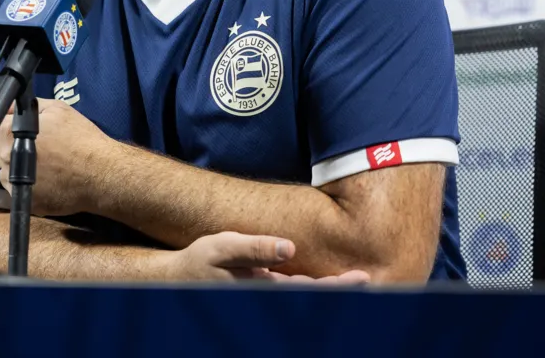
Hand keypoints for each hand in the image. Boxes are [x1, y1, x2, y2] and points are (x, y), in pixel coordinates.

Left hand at [0, 98, 118, 216]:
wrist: (100, 173)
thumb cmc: (80, 139)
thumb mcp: (58, 110)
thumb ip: (28, 107)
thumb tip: (10, 107)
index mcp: (11, 133)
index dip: (6, 129)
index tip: (17, 133)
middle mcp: (6, 158)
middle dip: (7, 148)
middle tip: (32, 149)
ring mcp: (13, 181)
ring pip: (3, 173)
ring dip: (13, 169)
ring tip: (37, 166)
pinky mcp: (23, 200)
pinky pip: (14, 191)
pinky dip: (23, 186)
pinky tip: (41, 180)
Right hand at [159, 232, 370, 284]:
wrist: (174, 280)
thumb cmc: (197, 262)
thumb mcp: (223, 247)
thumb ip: (255, 247)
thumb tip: (289, 247)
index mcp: (264, 288)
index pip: (310, 289)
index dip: (338, 285)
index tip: (363, 278)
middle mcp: (268, 296)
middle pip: (313, 295)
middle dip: (340, 289)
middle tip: (370, 278)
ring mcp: (265, 295)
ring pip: (304, 294)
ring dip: (328, 289)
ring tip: (356, 280)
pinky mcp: (260, 288)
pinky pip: (292, 290)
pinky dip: (311, 286)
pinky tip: (323, 281)